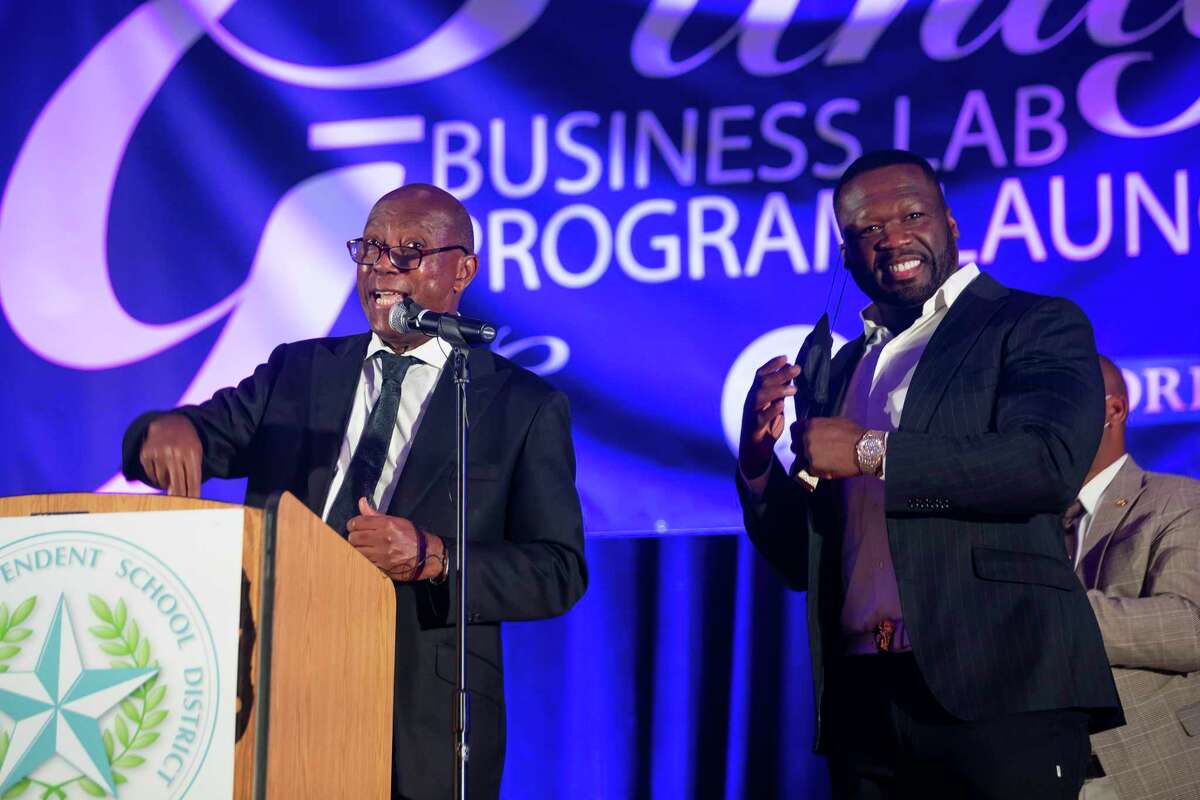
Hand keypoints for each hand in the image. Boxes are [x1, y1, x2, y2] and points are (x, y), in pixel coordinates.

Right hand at [139, 414, 202, 496]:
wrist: (169, 423)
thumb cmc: (186, 443)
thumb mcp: (195, 453)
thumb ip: (192, 473)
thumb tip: (185, 497)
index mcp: (191, 453)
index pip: (193, 479)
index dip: (192, 494)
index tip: (192, 504)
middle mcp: (174, 452)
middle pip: (177, 482)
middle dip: (179, 495)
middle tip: (178, 502)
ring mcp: (159, 452)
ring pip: (162, 480)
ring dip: (166, 483)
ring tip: (170, 477)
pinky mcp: (146, 453)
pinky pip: (151, 474)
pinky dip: (156, 477)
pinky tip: (161, 471)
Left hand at [346, 497, 444, 581]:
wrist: (425, 556)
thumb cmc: (412, 537)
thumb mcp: (396, 521)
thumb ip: (375, 514)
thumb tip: (362, 502)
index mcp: (387, 525)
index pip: (358, 522)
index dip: (353, 524)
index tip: (355, 526)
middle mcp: (382, 539)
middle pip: (354, 537)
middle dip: (354, 536)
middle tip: (358, 537)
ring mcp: (381, 554)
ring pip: (356, 550)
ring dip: (357, 548)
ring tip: (362, 546)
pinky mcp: (381, 566)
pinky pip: (363, 561)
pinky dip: (362, 558)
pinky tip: (368, 555)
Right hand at [739, 356, 800, 478]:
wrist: (753, 450)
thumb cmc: (765, 425)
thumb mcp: (773, 405)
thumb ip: (779, 391)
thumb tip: (789, 372)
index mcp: (755, 393)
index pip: (761, 374)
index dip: (772, 364)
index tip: (786, 357)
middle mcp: (751, 400)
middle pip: (763, 382)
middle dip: (780, 374)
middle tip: (797, 369)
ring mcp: (751, 413)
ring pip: (760, 396)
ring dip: (777, 390)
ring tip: (794, 389)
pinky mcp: (754, 427)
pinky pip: (761, 417)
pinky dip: (771, 411)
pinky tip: (782, 405)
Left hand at [791, 417, 866, 479]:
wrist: (864, 449)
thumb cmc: (853, 433)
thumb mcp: (835, 421)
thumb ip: (820, 425)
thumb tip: (816, 429)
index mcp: (810, 425)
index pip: (794, 429)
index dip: (799, 434)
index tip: (803, 438)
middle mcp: (806, 438)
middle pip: (796, 445)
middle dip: (802, 448)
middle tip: (815, 452)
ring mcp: (808, 453)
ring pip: (801, 458)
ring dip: (808, 460)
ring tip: (822, 461)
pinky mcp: (813, 468)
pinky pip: (809, 470)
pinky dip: (815, 470)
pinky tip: (826, 468)